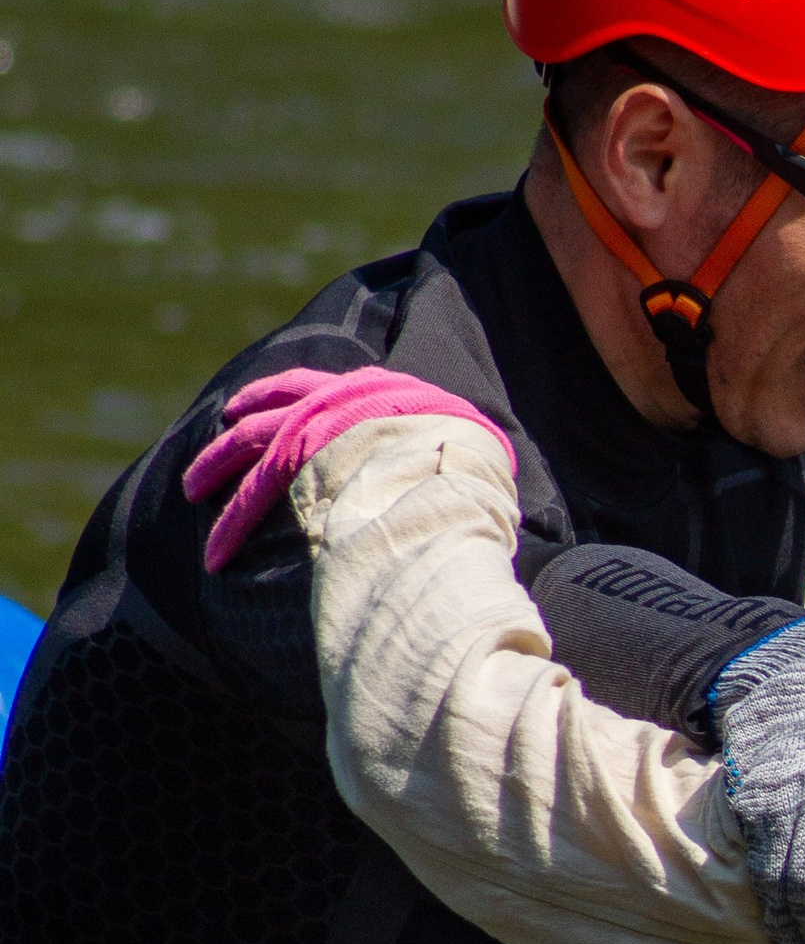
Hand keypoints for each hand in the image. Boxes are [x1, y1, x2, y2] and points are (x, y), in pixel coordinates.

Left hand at [183, 366, 511, 573]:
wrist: (462, 467)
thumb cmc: (473, 467)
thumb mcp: (458, 444)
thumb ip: (436, 451)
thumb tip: (452, 477)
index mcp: (375, 391)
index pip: (313, 388)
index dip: (276, 397)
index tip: (246, 410)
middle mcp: (338, 399)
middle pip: (271, 412)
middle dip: (234, 439)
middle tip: (206, 465)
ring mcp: (314, 426)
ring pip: (251, 445)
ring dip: (217, 471)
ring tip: (191, 493)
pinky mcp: (296, 462)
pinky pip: (252, 496)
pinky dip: (232, 526)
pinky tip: (215, 555)